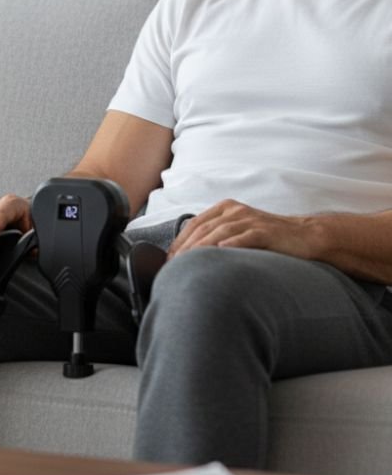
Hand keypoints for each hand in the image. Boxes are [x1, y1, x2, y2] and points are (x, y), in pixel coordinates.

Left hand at [167, 199, 315, 260]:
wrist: (306, 236)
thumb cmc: (269, 239)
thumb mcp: (239, 232)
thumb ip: (217, 236)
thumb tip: (190, 256)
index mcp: (225, 208)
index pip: (195, 224)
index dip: (179, 241)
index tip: (168, 259)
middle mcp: (235, 210)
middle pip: (203, 228)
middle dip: (185, 247)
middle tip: (173, 265)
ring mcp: (250, 219)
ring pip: (218, 232)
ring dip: (201, 248)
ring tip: (188, 263)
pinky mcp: (265, 231)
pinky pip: (244, 237)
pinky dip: (231, 244)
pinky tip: (220, 252)